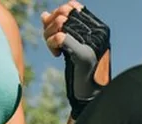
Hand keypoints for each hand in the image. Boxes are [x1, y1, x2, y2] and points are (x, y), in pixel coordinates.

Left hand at [41, 2, 110, 118]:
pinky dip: (52, 43)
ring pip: (61, 24)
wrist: (90, 97)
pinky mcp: (84, 55)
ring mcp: (92, 44)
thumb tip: (43, 15)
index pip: (72, 8)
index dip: (56, 15)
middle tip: (50, 40)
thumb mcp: (68, 46)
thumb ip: (57, 30)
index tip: (52, 29)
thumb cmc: (81, 73)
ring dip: (49, 34)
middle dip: (50, 24)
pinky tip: (57, 54)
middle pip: (65, 14)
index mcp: (98, 29)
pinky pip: (61, 38)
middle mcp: (98, 33)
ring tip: (55, 49)